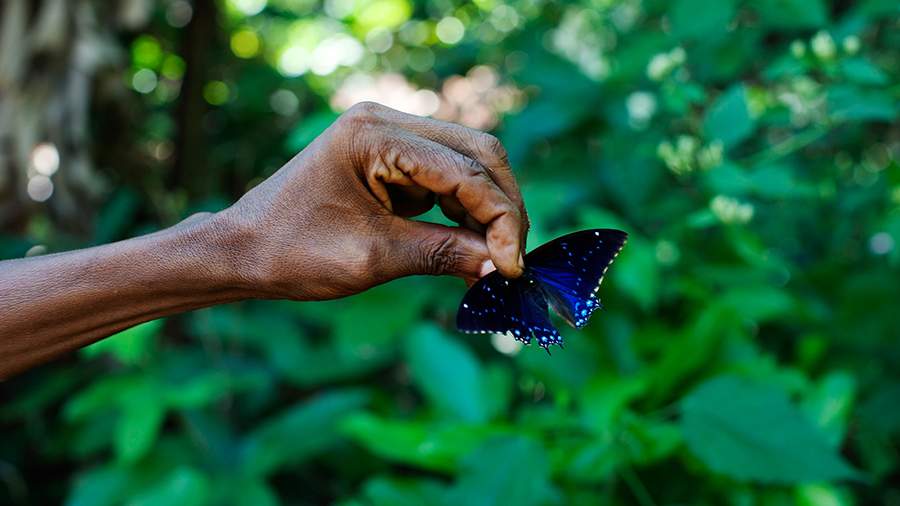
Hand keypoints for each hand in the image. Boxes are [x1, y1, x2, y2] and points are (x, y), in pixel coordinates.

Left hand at [218, 102, 528, 299]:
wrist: (241, 251)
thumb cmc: (292, 251)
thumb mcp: (371, 258)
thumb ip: (442, 254)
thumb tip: (501, 266)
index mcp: (374, 135)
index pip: (465, 168)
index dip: (500, 218)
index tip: (513, 268)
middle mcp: (386, 123)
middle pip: (477, 152)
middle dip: (503, 208)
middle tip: (513, 262)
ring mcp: (389, 138)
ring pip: (468, 164)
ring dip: (487, 211)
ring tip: (495, 262)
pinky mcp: (391, 160)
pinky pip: (446, 180)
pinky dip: (464, 213)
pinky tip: (471, 248)